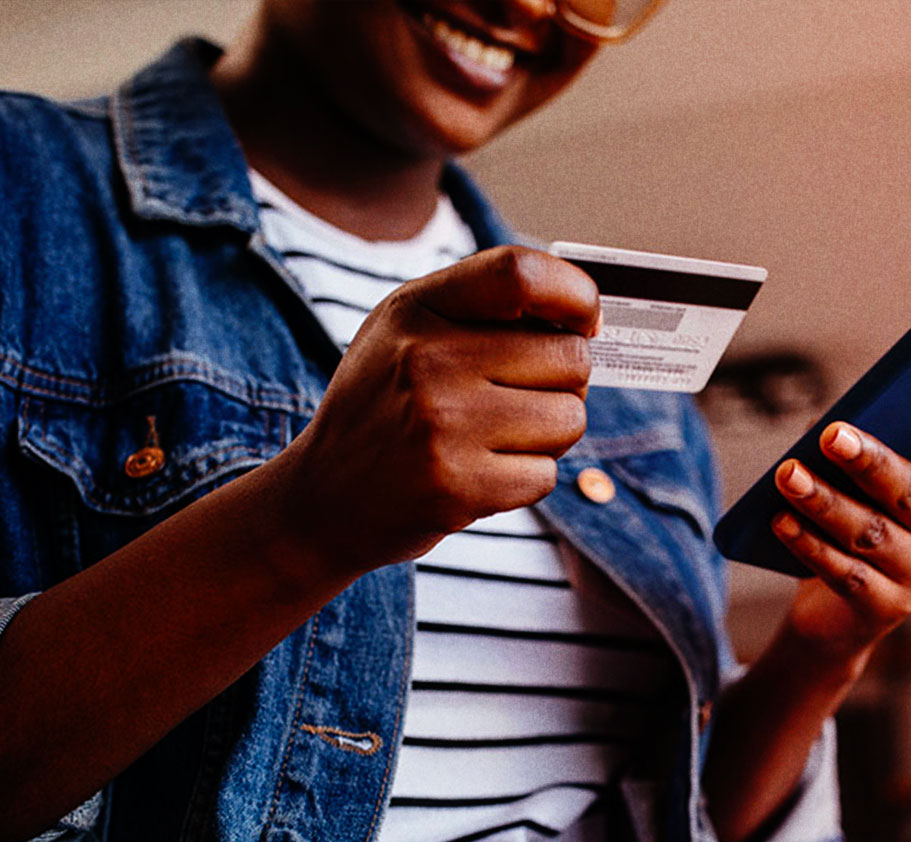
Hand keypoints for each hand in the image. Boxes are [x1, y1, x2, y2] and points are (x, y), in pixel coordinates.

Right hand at [268, 246, 598, 577]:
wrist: (325, 498)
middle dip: (566, 381)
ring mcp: (443, 426)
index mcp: (417, 309)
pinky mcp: (458, 488)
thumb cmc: (385, 405)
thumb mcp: (407, 332)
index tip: (584, 320)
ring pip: (569, 419)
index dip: (575, 294)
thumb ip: (483, 307)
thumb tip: (585, 313)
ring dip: (550, 434)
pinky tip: (481, 473)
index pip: (521, 274)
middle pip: (570, 357)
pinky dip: (526, 478)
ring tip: (498, 437)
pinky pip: (546, 475)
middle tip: (525, 396)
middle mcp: (428, 361)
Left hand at [771, 366, 910, 658]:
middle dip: (871, 460)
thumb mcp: (854, 484)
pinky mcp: (885, 609)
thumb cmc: (843, 527)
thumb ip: (853, 449)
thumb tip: (826, 428)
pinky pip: (846, 571)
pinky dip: (810, 544)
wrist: (830, 614)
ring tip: (786, 475)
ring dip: (825, 501)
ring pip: (871, 531)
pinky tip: (782, 521)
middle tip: (832, 434)